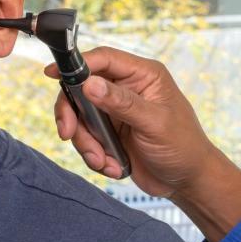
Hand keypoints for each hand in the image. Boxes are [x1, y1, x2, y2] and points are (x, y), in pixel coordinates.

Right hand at [45, 47, 240, 241]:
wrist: (187, 181)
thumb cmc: (183, 146)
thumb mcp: (154, 123)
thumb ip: (122, 103)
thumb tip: (89, 84)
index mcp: (143, 75)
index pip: (104, 59)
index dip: (77, 64)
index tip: (53, 73)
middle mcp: (126, 89)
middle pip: (82, 89)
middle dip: (73, 115)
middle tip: (68, 133)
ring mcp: (116, 111)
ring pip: (80, 118)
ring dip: (86, 142)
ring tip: (103, 161)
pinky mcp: (109, 133)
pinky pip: (86, 138)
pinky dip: (93, 155)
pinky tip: (113, 166)